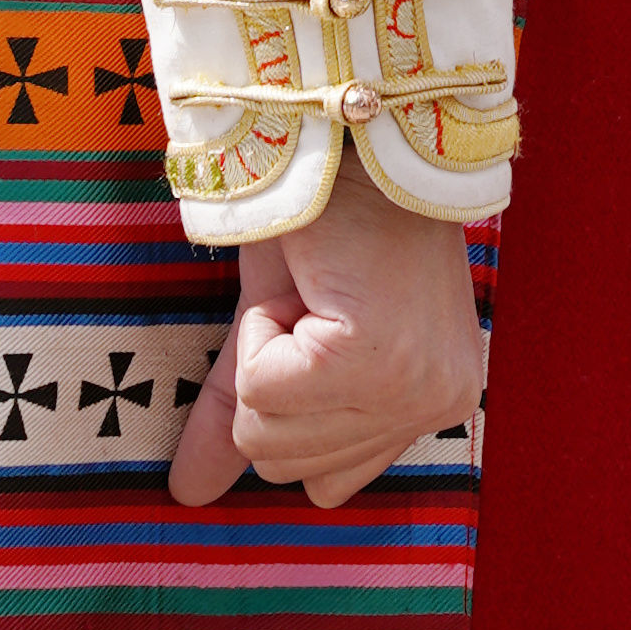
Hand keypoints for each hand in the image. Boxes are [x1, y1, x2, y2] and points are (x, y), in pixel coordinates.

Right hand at [170, 178, 484, 513]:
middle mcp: (442, 406)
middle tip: (315, 303)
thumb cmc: (329, 222)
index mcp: (435, 405)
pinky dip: (261, 328)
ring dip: (266, 353)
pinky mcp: (376, 359)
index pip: (325, 486)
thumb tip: (188, 494)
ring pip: (269, 436)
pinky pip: (263, 389)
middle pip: (287, 466)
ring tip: (313, 291)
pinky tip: (307, 283)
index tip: (318, 330)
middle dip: (273, 380)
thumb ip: (246, 412)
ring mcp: (415, 388)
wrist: (347, 136)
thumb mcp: (286, 330)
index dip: (292, 405)